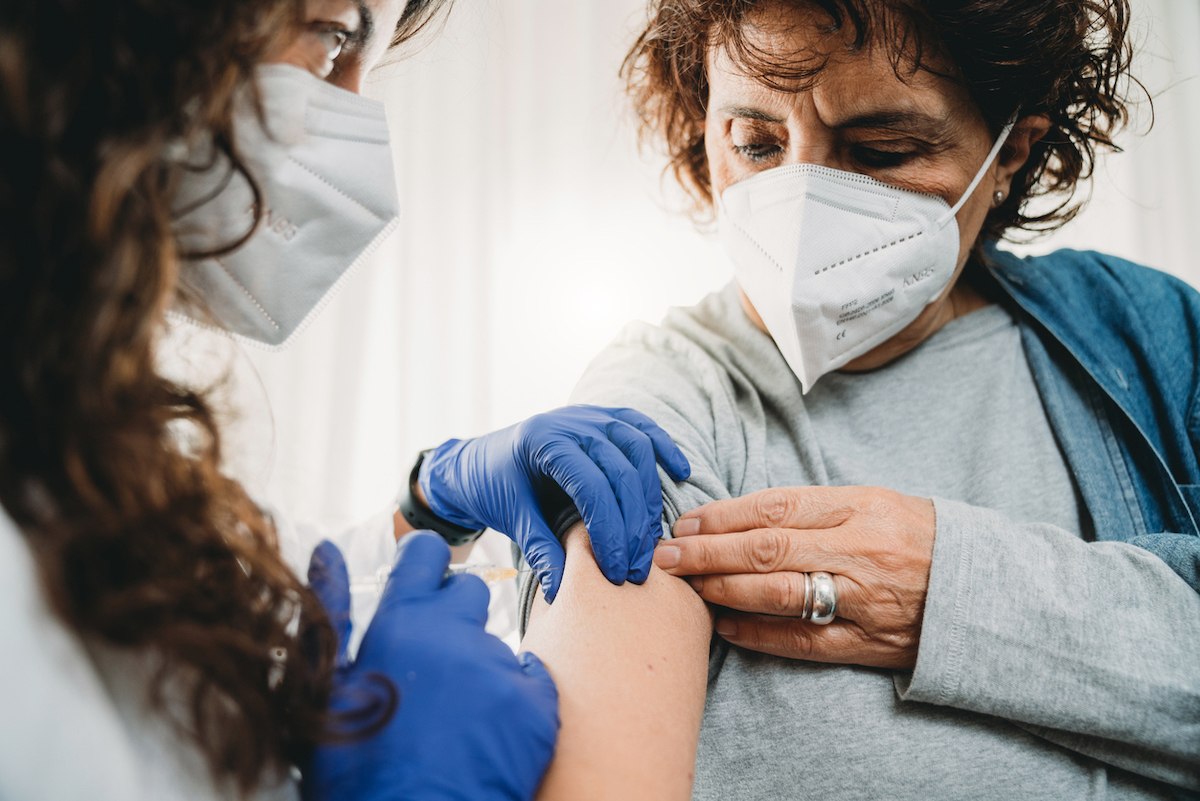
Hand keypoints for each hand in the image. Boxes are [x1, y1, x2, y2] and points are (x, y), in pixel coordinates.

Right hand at [302, 535, 558, 800]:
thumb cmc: (354, 768)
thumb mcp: (323, 687)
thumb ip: (330, 610)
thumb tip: (327, 550)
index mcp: (403, 621)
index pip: (428, 552)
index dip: (423, 566)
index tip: (420, 585)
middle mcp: (457, 633)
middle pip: (468, 592)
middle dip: (451, 617)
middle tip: (429, 666)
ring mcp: (501, 668)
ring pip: (494, 645)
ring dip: (476, 667)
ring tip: (451, 716)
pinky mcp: (537, 705)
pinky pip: (531, 680)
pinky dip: (512, 699)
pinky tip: (485, 729)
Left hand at [419, 405, 690, 601]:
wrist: (478, 461)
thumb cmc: (493, 488)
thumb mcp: (511, 518)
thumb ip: (539, 549)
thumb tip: (562, 589)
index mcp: (545, 442)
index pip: (592, 487)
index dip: (610, 532)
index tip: (615, 571)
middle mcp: (572, 422)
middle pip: (623, 471)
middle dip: (634, 525)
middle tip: (636, 569)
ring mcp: (590, 416)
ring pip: (639, 449)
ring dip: (651, 498)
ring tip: (652, 541)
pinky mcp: (603, 418)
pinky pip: (641, 426)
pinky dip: (663, 447)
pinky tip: (680, 472)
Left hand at [653, 486, 935, 669]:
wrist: (986, 591)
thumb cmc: (917, 537)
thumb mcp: (874, 502)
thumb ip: (813, 507)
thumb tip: (739, 515)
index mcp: (860, 506)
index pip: (776, 506)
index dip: (724, 515)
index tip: (686, 521)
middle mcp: (859, 550)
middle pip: (767, 549)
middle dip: (708, 552)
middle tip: (665, 555)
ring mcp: (864, 599)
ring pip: (778, 594)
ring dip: (723, 590)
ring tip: (687, 586)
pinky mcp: (868, 643)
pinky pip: (802, 640)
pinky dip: (758, 633)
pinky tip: (725, 626)